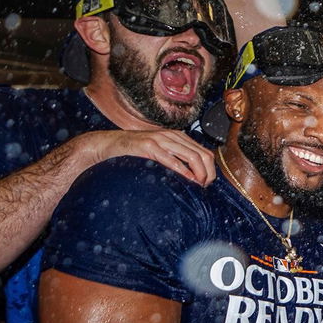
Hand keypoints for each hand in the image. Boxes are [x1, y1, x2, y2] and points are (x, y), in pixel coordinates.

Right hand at [82, 129, 215, 185]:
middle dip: (208, 173)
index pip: (205, 152)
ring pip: (192, 156)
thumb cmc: (136, 151)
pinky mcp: (149, 145)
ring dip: (200, 173)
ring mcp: (161, 139)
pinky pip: (171, 159)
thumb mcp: (161, 152)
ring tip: (198, 185)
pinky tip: (187, 180)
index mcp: (178, 137)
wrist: (110, 143)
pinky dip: (183, 171)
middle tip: (204, 187)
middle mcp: (173, 136)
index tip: (207, 184)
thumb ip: (177, 158)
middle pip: (203, 155)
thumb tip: (195, 176)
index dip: (211, 170)